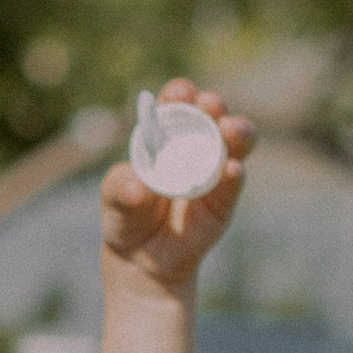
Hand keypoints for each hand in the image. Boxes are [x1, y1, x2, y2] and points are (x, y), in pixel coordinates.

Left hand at [101, 81, 253, 292]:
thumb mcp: (116, 199)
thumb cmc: (129, 214)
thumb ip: (122, 189)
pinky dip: (234, 174)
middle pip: (212, 116)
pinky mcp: (224, 199)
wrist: (143, 258)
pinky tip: (231, 169)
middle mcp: (195, 146)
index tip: (179, 94)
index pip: (177, 106)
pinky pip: (233, 182)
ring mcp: (214, 171)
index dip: (180, 95)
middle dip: (213, 106)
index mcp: (166, 135)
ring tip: (229, 130)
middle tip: (209, 105)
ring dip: (236, 132)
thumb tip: (138, 187)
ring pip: (235, 143)